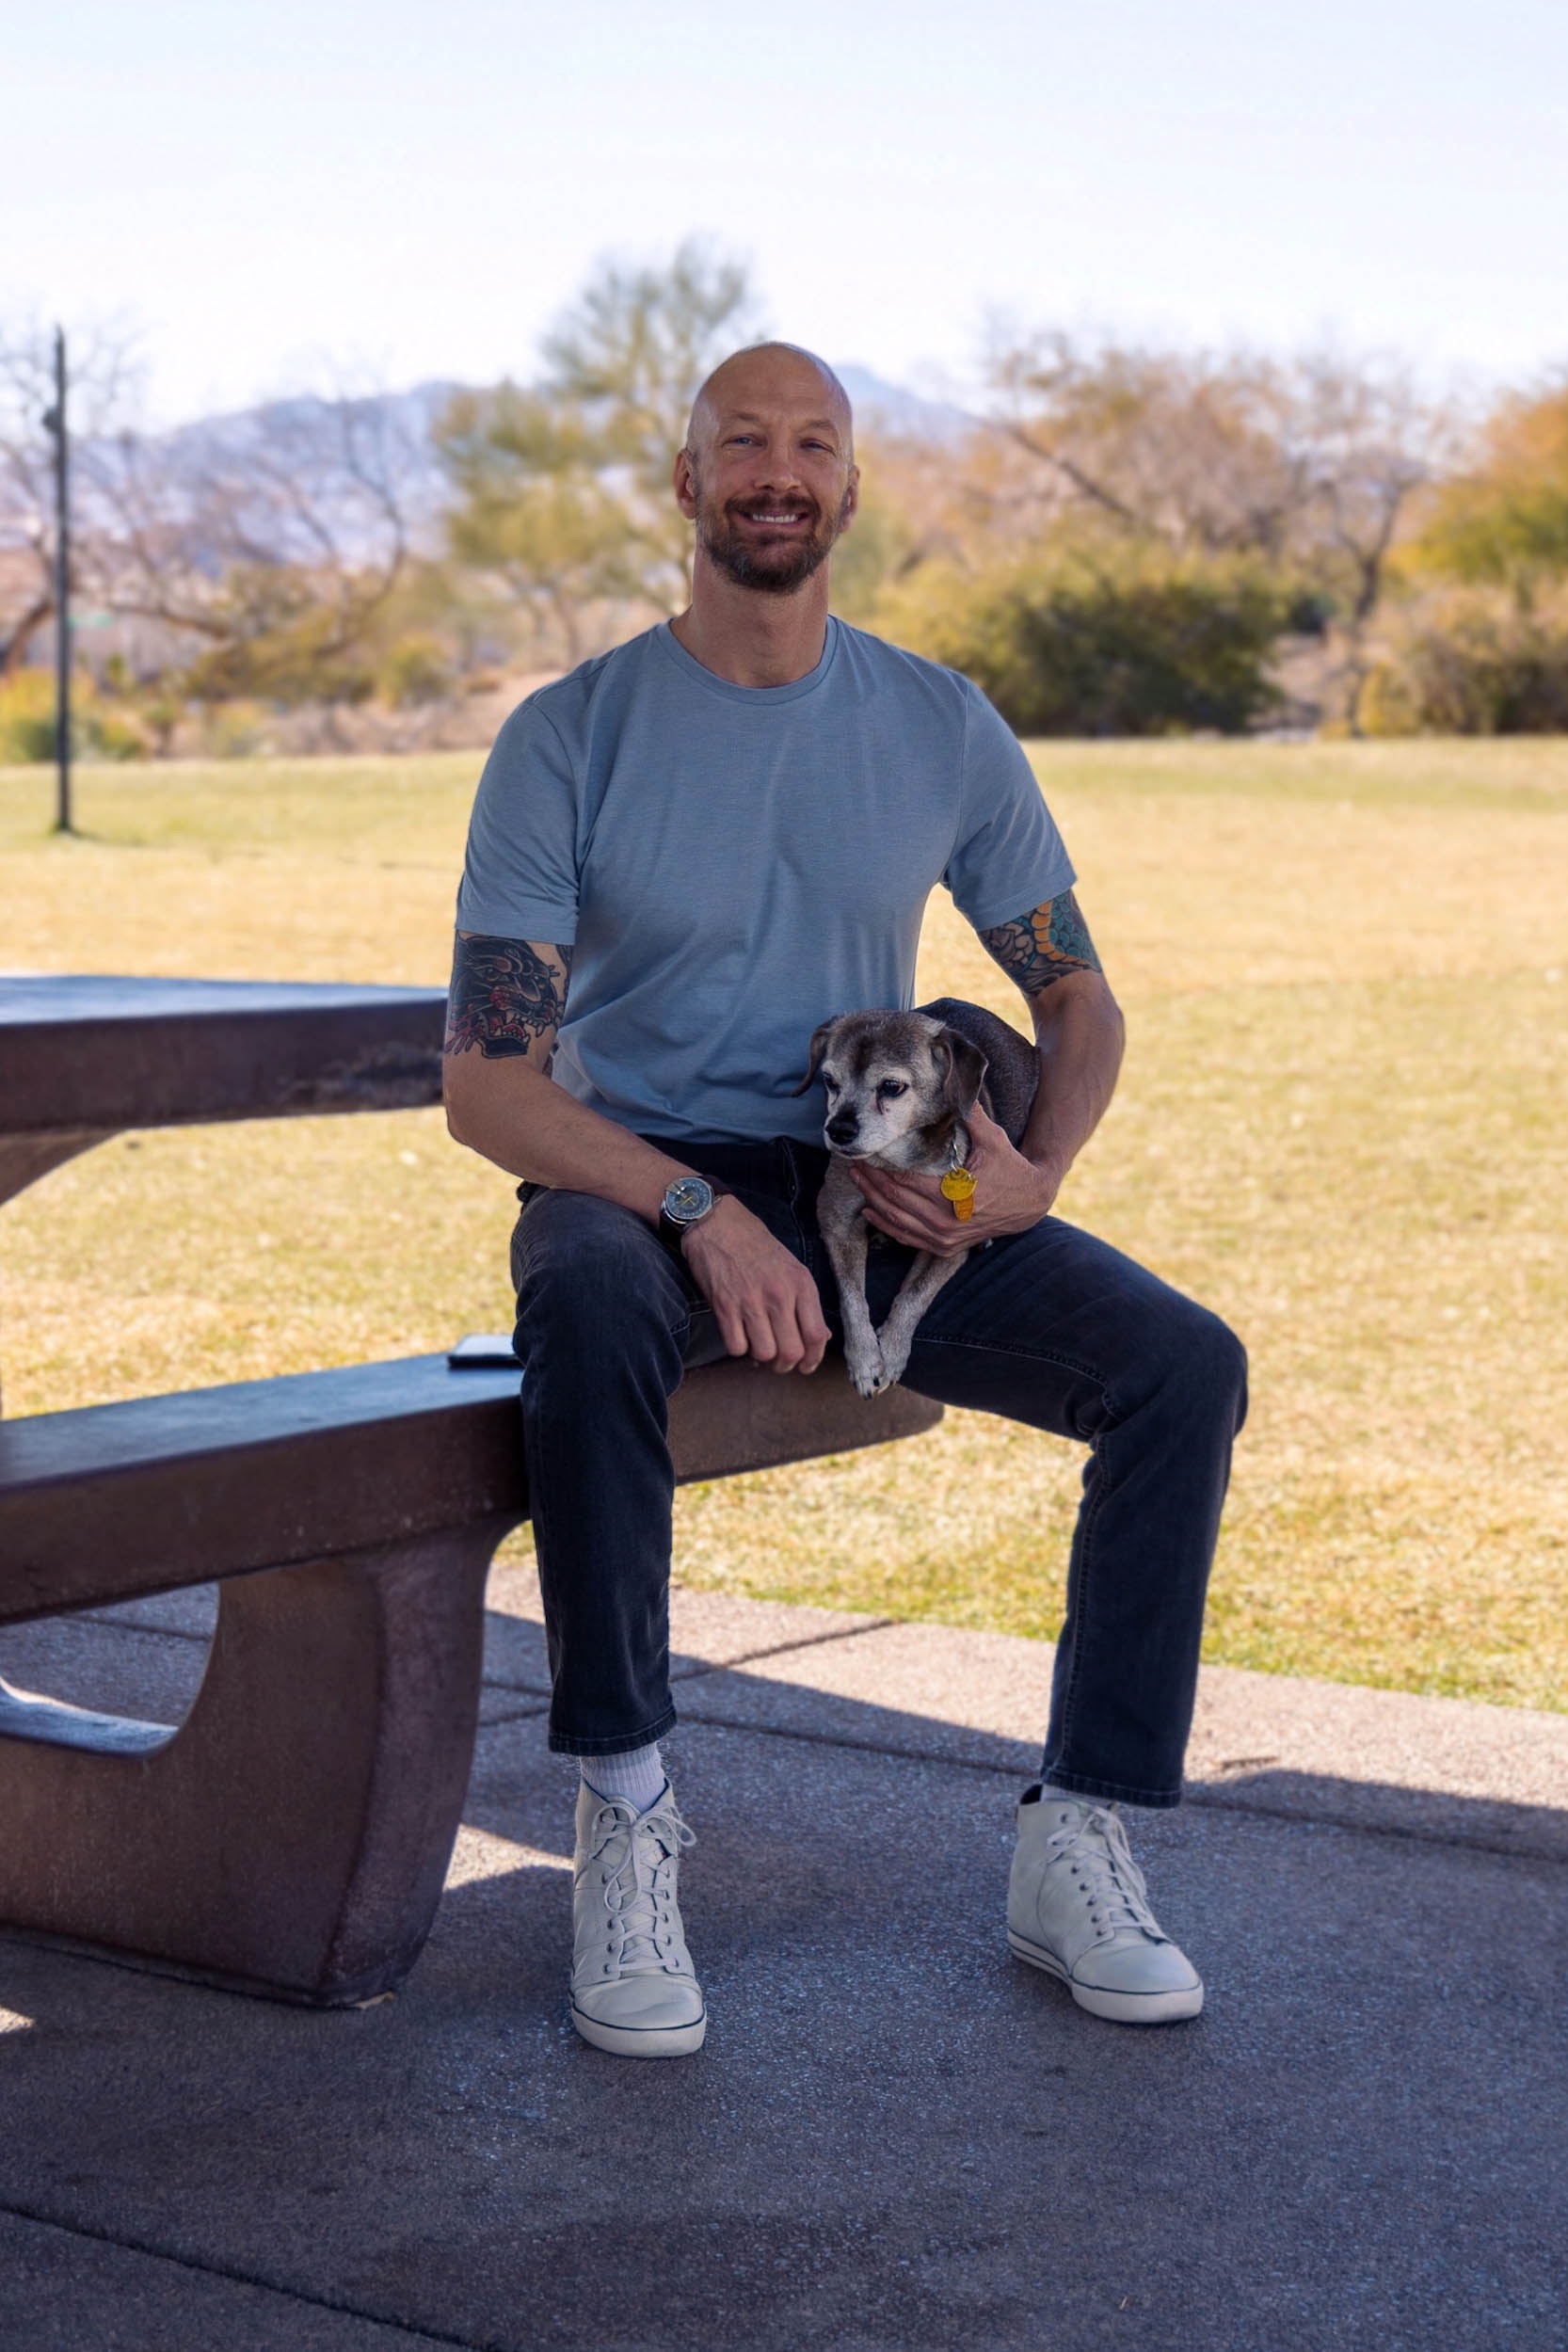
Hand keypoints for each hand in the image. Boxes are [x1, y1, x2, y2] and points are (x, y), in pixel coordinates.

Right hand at [680, 1197, 829, 1373]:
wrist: (718, 1224)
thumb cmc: (757, 1246)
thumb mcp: (792, 1267)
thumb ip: (806, 1303)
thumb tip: (820, 1337)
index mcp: (801, 1284)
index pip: (816, 1335)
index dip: (812, 1359)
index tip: (805, 1365)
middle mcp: (779, 1295)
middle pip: (791, 1352)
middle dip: (785, 1365)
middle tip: (779, 1361)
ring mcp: (750, 1301)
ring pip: (764, 1354)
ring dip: (761, 1358)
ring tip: (758, 1346)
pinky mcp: (724, 1306)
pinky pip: (736, 1347)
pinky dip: (738, 1348)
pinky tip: (739, 1335)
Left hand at [851, 1101, 1060, 1256]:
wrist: (1029, 1203)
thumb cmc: (1009, 1167)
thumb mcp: (993, 1139)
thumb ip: (972, 1115)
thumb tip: (956, 1085)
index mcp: (954, 1194)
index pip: (906, 1180)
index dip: (883, 1167)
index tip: (868, 1152)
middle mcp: (946, 1221)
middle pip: (895, 1199)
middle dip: (872, 1180)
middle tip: (855, 1162)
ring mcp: (944, 1237)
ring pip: (897, 1220)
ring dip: (873, 1200)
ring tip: (858, 1180)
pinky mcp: (944, 1247)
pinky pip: (908, 1238)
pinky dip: (887, 1225)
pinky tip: (871, 1212)